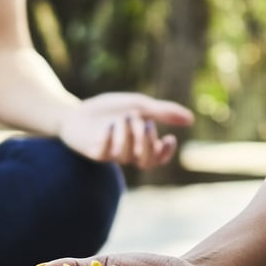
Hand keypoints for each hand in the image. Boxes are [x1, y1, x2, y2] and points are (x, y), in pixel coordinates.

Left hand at [57, 92, 193, 168]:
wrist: (75, 111)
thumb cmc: (109, 109)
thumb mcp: (139, 105)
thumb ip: (163, 112)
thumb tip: (191, 119)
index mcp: (139, 144)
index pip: (157, 158)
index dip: (165, 153)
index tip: (169, 138)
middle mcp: (127, 153)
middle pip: (145, 161)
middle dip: (148, 142)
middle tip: (144, 122)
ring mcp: (110, 154)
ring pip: (127, 155)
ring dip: (128, 135)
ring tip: (124, 117)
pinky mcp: (93, 153)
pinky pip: (106, 153)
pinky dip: (110, 139)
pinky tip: (110, 125)